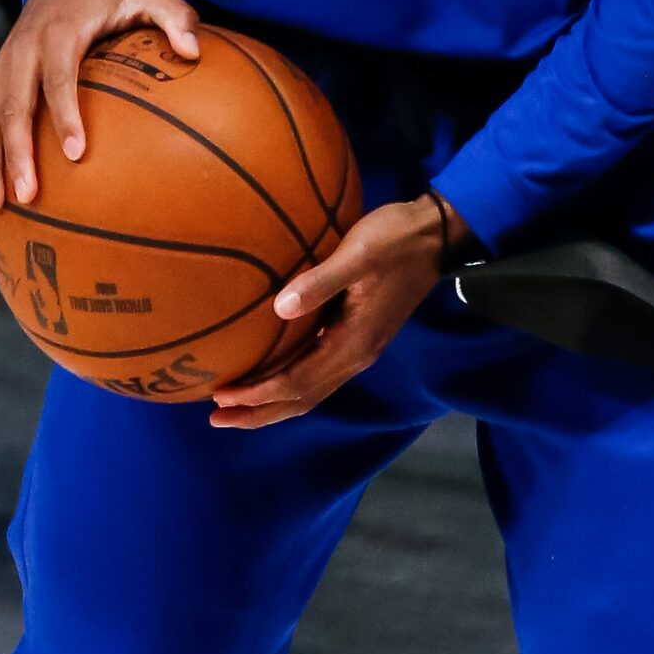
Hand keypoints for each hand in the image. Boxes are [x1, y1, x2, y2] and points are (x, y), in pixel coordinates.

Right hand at [0, 0, 199, 210]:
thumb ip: (175, 16)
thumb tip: (194, 51)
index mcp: (60, 30)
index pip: (59, 76)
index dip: (65, 115)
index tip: (76, 154)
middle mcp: (25, 47)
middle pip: (16, 104)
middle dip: (17, 151)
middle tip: (27, 193)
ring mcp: (7, 62)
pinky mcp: (0, 75)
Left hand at [209, 192, 469, 427]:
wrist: (436, 235)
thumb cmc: (395, 239)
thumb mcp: (358, 254)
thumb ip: (321, 282)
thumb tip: (279, 309)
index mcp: (353, 342)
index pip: (297, 382)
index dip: (258, 393)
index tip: (222, 398)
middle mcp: (356, 355)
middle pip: (302, 399)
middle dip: (259, 411)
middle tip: (217, 418)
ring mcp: (360, 347)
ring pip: (310, 389)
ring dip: (273, 401)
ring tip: (237, 406)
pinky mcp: (360, 334)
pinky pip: (318, 371)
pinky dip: (291, 382)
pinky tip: (274, 370)